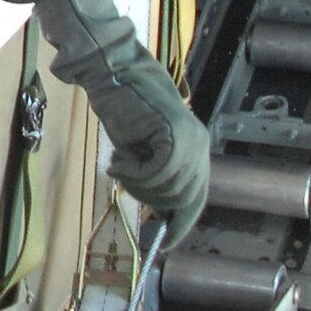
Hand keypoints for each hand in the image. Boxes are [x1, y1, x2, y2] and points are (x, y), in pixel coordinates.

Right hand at [34, 0, 210, 247]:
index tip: (163, 241)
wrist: (112, 69)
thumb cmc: (123, 104)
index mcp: (195, 148)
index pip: (196, 197)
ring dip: (139, 185)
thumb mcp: (142, 147)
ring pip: (169, 189)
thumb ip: (157, 172)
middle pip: (181, 198)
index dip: (181, 223)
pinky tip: (118, 160)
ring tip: (119, 165)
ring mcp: (189, 140)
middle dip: (149, 197)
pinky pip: (157, 174)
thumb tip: (159, 207)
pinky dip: (135, 174)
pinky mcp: (173, 135)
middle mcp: (199, 145)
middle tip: (123, 177)